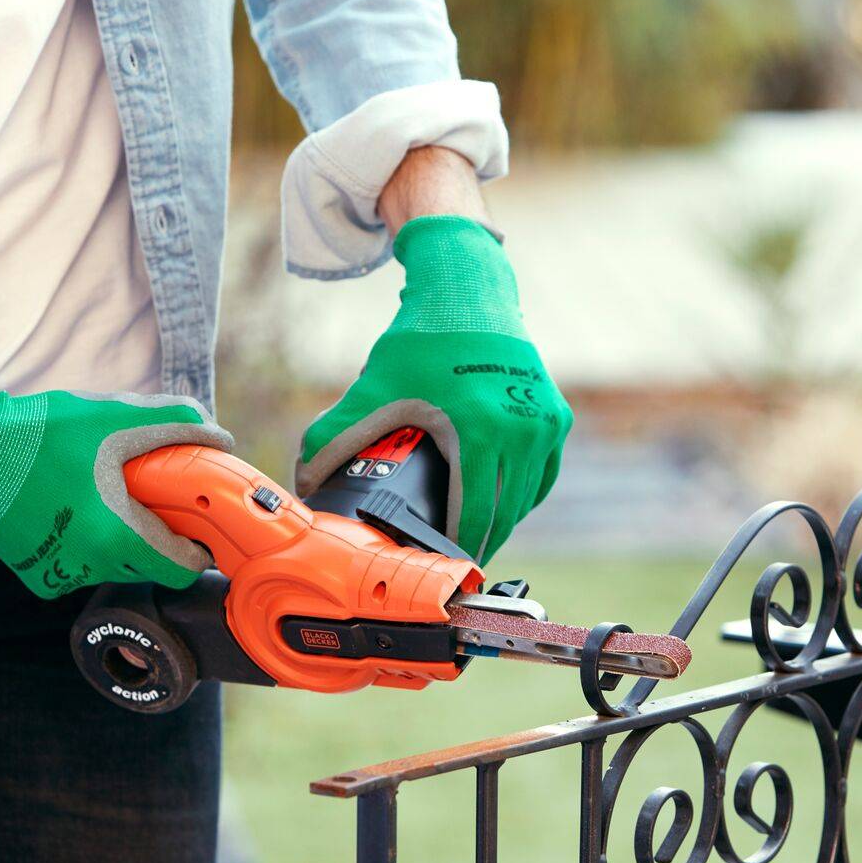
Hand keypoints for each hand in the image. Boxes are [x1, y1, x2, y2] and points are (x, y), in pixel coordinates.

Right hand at [0, 377, 232, 597]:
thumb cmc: (39, 435)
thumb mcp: (113, 419)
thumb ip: (173, 425)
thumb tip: (218, 436)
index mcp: (115, 534)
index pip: (180, 568)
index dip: (196, 549)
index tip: (197, 529)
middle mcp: (89, 566)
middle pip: (148, 567)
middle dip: (158, 540)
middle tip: (154, 504)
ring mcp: (60, 576)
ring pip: (113, 569)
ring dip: (120, 542)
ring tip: (106, 499)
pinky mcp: (37, 577)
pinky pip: (78, 569)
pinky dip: (85, 547)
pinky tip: (72, 512)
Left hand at [297, 216, 571, 563]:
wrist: (468, 290)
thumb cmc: (422, 339)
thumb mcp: (375, 387)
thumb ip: (333, 435)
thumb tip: (305, 481)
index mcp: (479, 430)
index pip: (472, 517)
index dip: (456, 551)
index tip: (438, 572)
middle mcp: (522, 430)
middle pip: (502, 516)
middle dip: (476, 545)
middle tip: (449, 566)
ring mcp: (544, 424)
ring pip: (525, 501)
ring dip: (500, 524)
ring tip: (470, 543)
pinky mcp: (556, 417)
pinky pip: (542, 477)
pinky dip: (521, 498)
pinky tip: (498, 509)